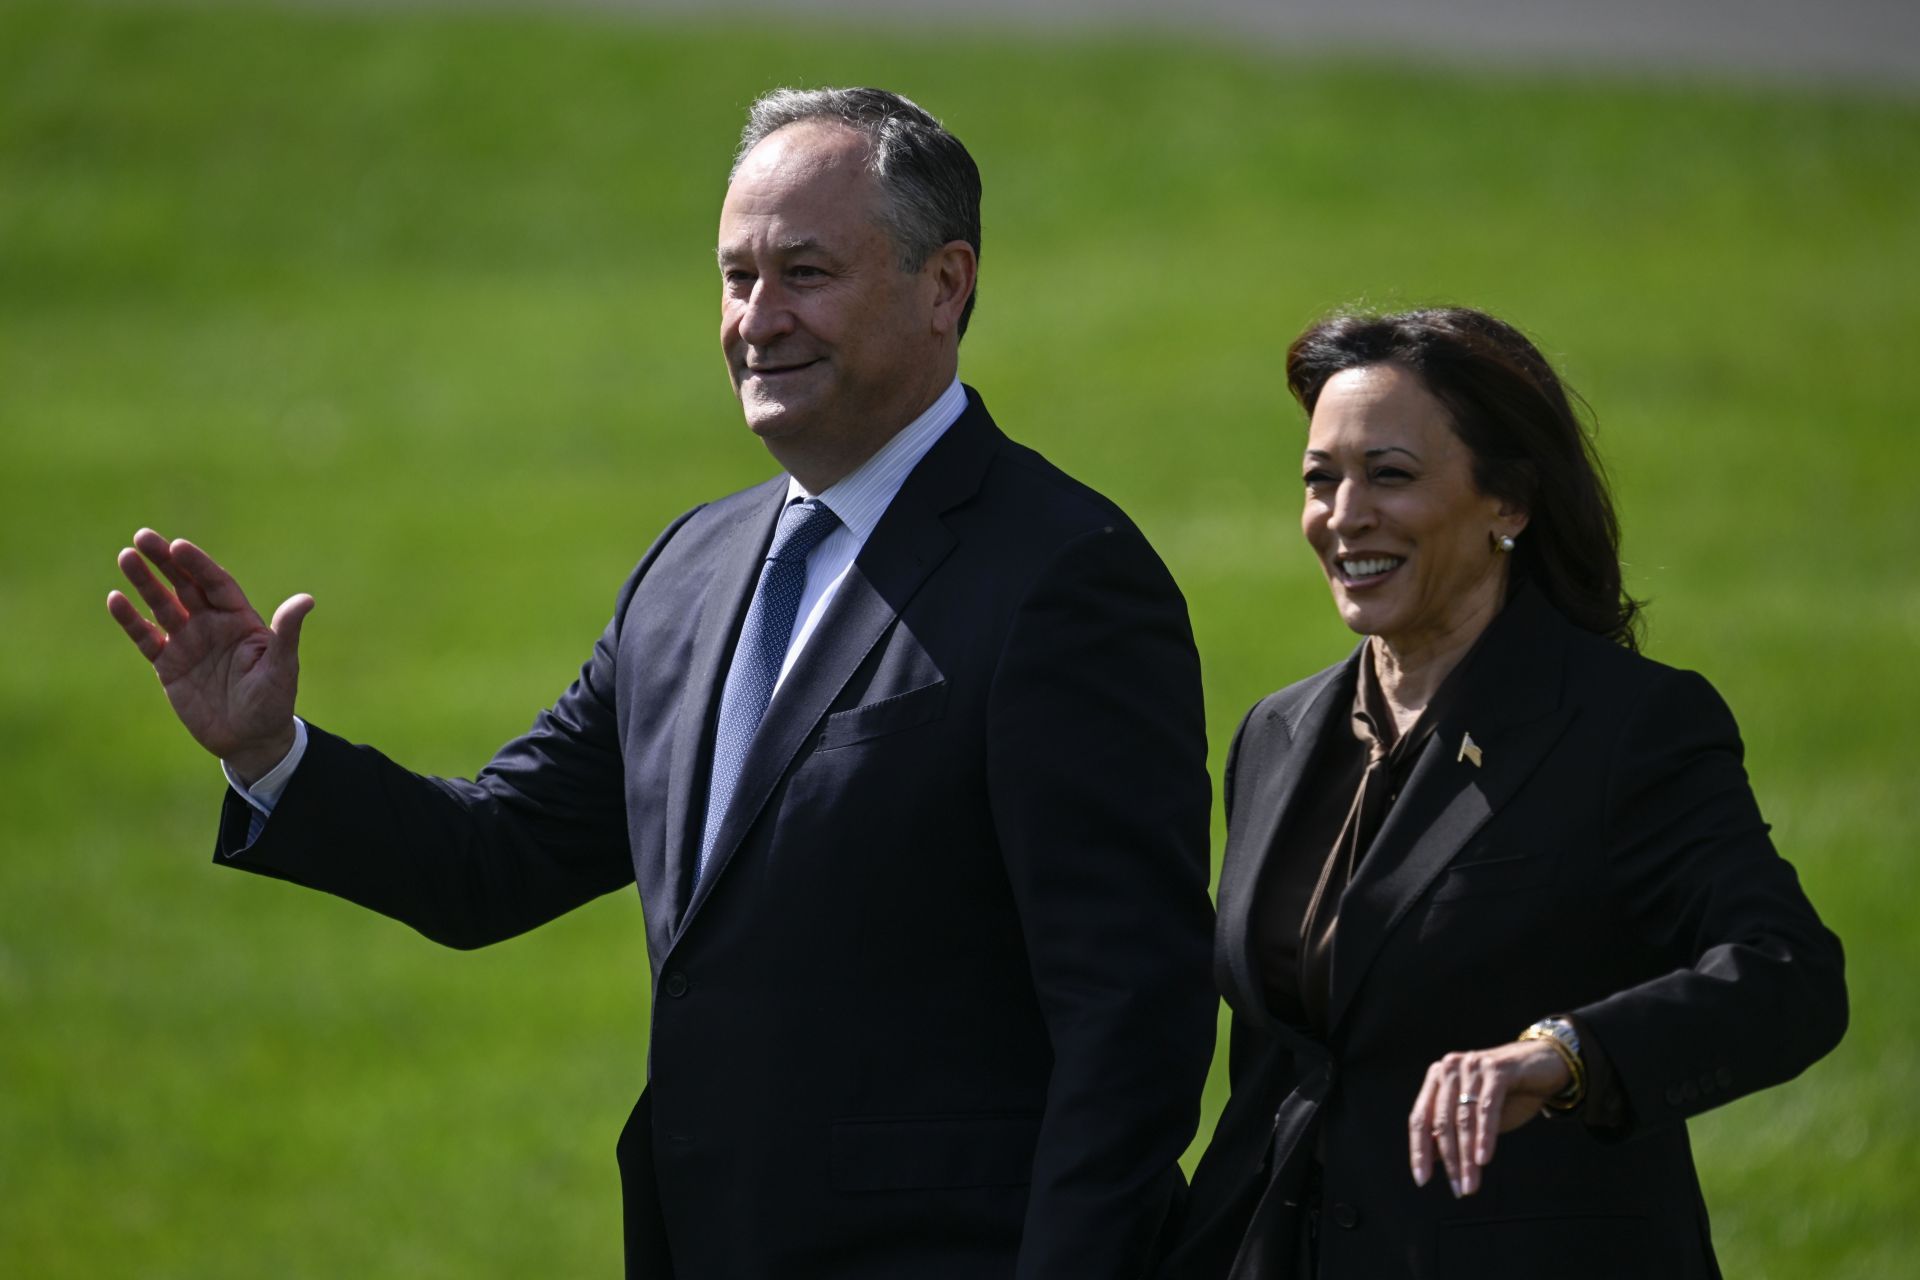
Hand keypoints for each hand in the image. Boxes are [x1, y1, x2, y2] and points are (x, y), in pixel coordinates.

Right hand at [107, 528, 313, 782]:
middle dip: (166, 561)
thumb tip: (306, 599)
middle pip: (185, 585)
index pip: (216, 583)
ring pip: (162, 605)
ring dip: (145, 582)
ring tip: (126, 557)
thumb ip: (287, 632)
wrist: (251, 738)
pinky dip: (130, 620)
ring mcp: (188, 642)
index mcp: (240, 619)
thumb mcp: (281, 666)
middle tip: (143, 536)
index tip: (178, 545)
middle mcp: (212, 624)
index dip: (198, 565)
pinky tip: (115, 598)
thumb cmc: (273, 700)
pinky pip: (146, 637)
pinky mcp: (168, 664)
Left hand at [1407, 1039, 1570, 1196]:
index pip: (1420, 1118)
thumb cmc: (1507, 1095)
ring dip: (1467, 1156)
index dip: (1419, 1150)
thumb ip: (1453, 1132)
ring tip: (1471, 1184)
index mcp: (1437, 1079)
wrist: (1546, 1065)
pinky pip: (1486, 1108)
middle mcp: (1449, 1068)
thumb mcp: (1476, 1117)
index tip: (1423, 1180)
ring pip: (1463, 1119)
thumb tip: (1434, 1162)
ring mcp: (1471, 1066)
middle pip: (1441, 1122)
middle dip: (1449, 1161)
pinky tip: (1484, 1158)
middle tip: (1458, 1189)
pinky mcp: (1496, 1069)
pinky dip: (1485, 1136)